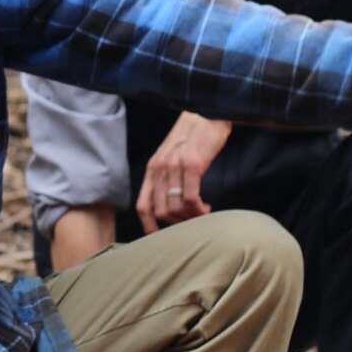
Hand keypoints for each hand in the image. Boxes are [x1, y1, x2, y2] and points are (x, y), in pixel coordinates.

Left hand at [136, 114, 231, 231]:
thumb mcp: (173, 157)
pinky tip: (207, 208)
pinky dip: (199, 209)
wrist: (208, 113)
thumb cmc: (194, 137)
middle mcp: (159, 168)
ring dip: (190, 217)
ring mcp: (174, 166)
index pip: (143, 206)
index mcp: (152, 168)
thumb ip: (168, 178)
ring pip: (176, 207)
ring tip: (202, 213)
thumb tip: (171, 207)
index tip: (161, 238)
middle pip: (160, 211)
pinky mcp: (192, 164)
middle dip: (178, 223)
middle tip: (192, 221)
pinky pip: (191, 198)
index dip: (149, 227)